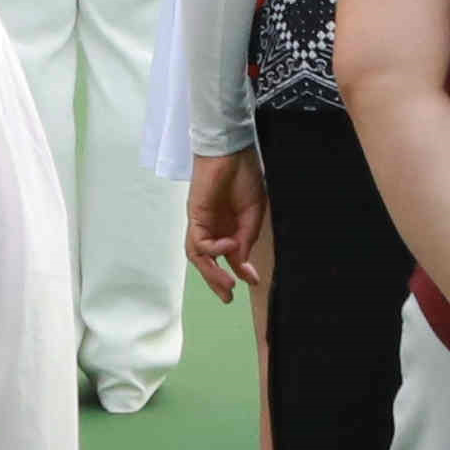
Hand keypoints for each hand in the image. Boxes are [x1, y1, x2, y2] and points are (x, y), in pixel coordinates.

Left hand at [185, 151, 267, 304]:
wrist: (232, 152)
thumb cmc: (244, 177)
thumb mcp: (252, 214)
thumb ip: (246, 240)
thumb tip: (242, 264)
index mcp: (229, 227)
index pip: (230, 257)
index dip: (240, 271)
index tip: (254, 282)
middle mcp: (213, 228)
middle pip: (208, 262)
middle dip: (217, 281)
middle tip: (228, 297)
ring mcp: (202, 223)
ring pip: (199, 256)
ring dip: (211, 273)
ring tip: (227, 285)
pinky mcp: (195, 216)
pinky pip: (199, 241)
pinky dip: (213, 249)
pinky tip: (228, 247)